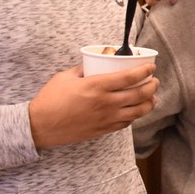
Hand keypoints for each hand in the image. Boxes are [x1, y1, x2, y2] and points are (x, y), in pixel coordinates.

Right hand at [28, 64, 158, 148]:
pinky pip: (126, 123)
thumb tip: (94, 63)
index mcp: (97, 86)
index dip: (145, 71)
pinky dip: (134, 116)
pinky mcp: (103, 130)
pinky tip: (135, 111)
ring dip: (149, 103)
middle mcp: (106, 103)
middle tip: (154, 81)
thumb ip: (83, 69)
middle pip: (140, 94)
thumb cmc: (50, 99)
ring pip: (138, 111)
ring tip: (152, 97)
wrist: (40, 126)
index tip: (151, 67)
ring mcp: (106, 118)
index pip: (130, 77)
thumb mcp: (66, 77)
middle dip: (152, 86)